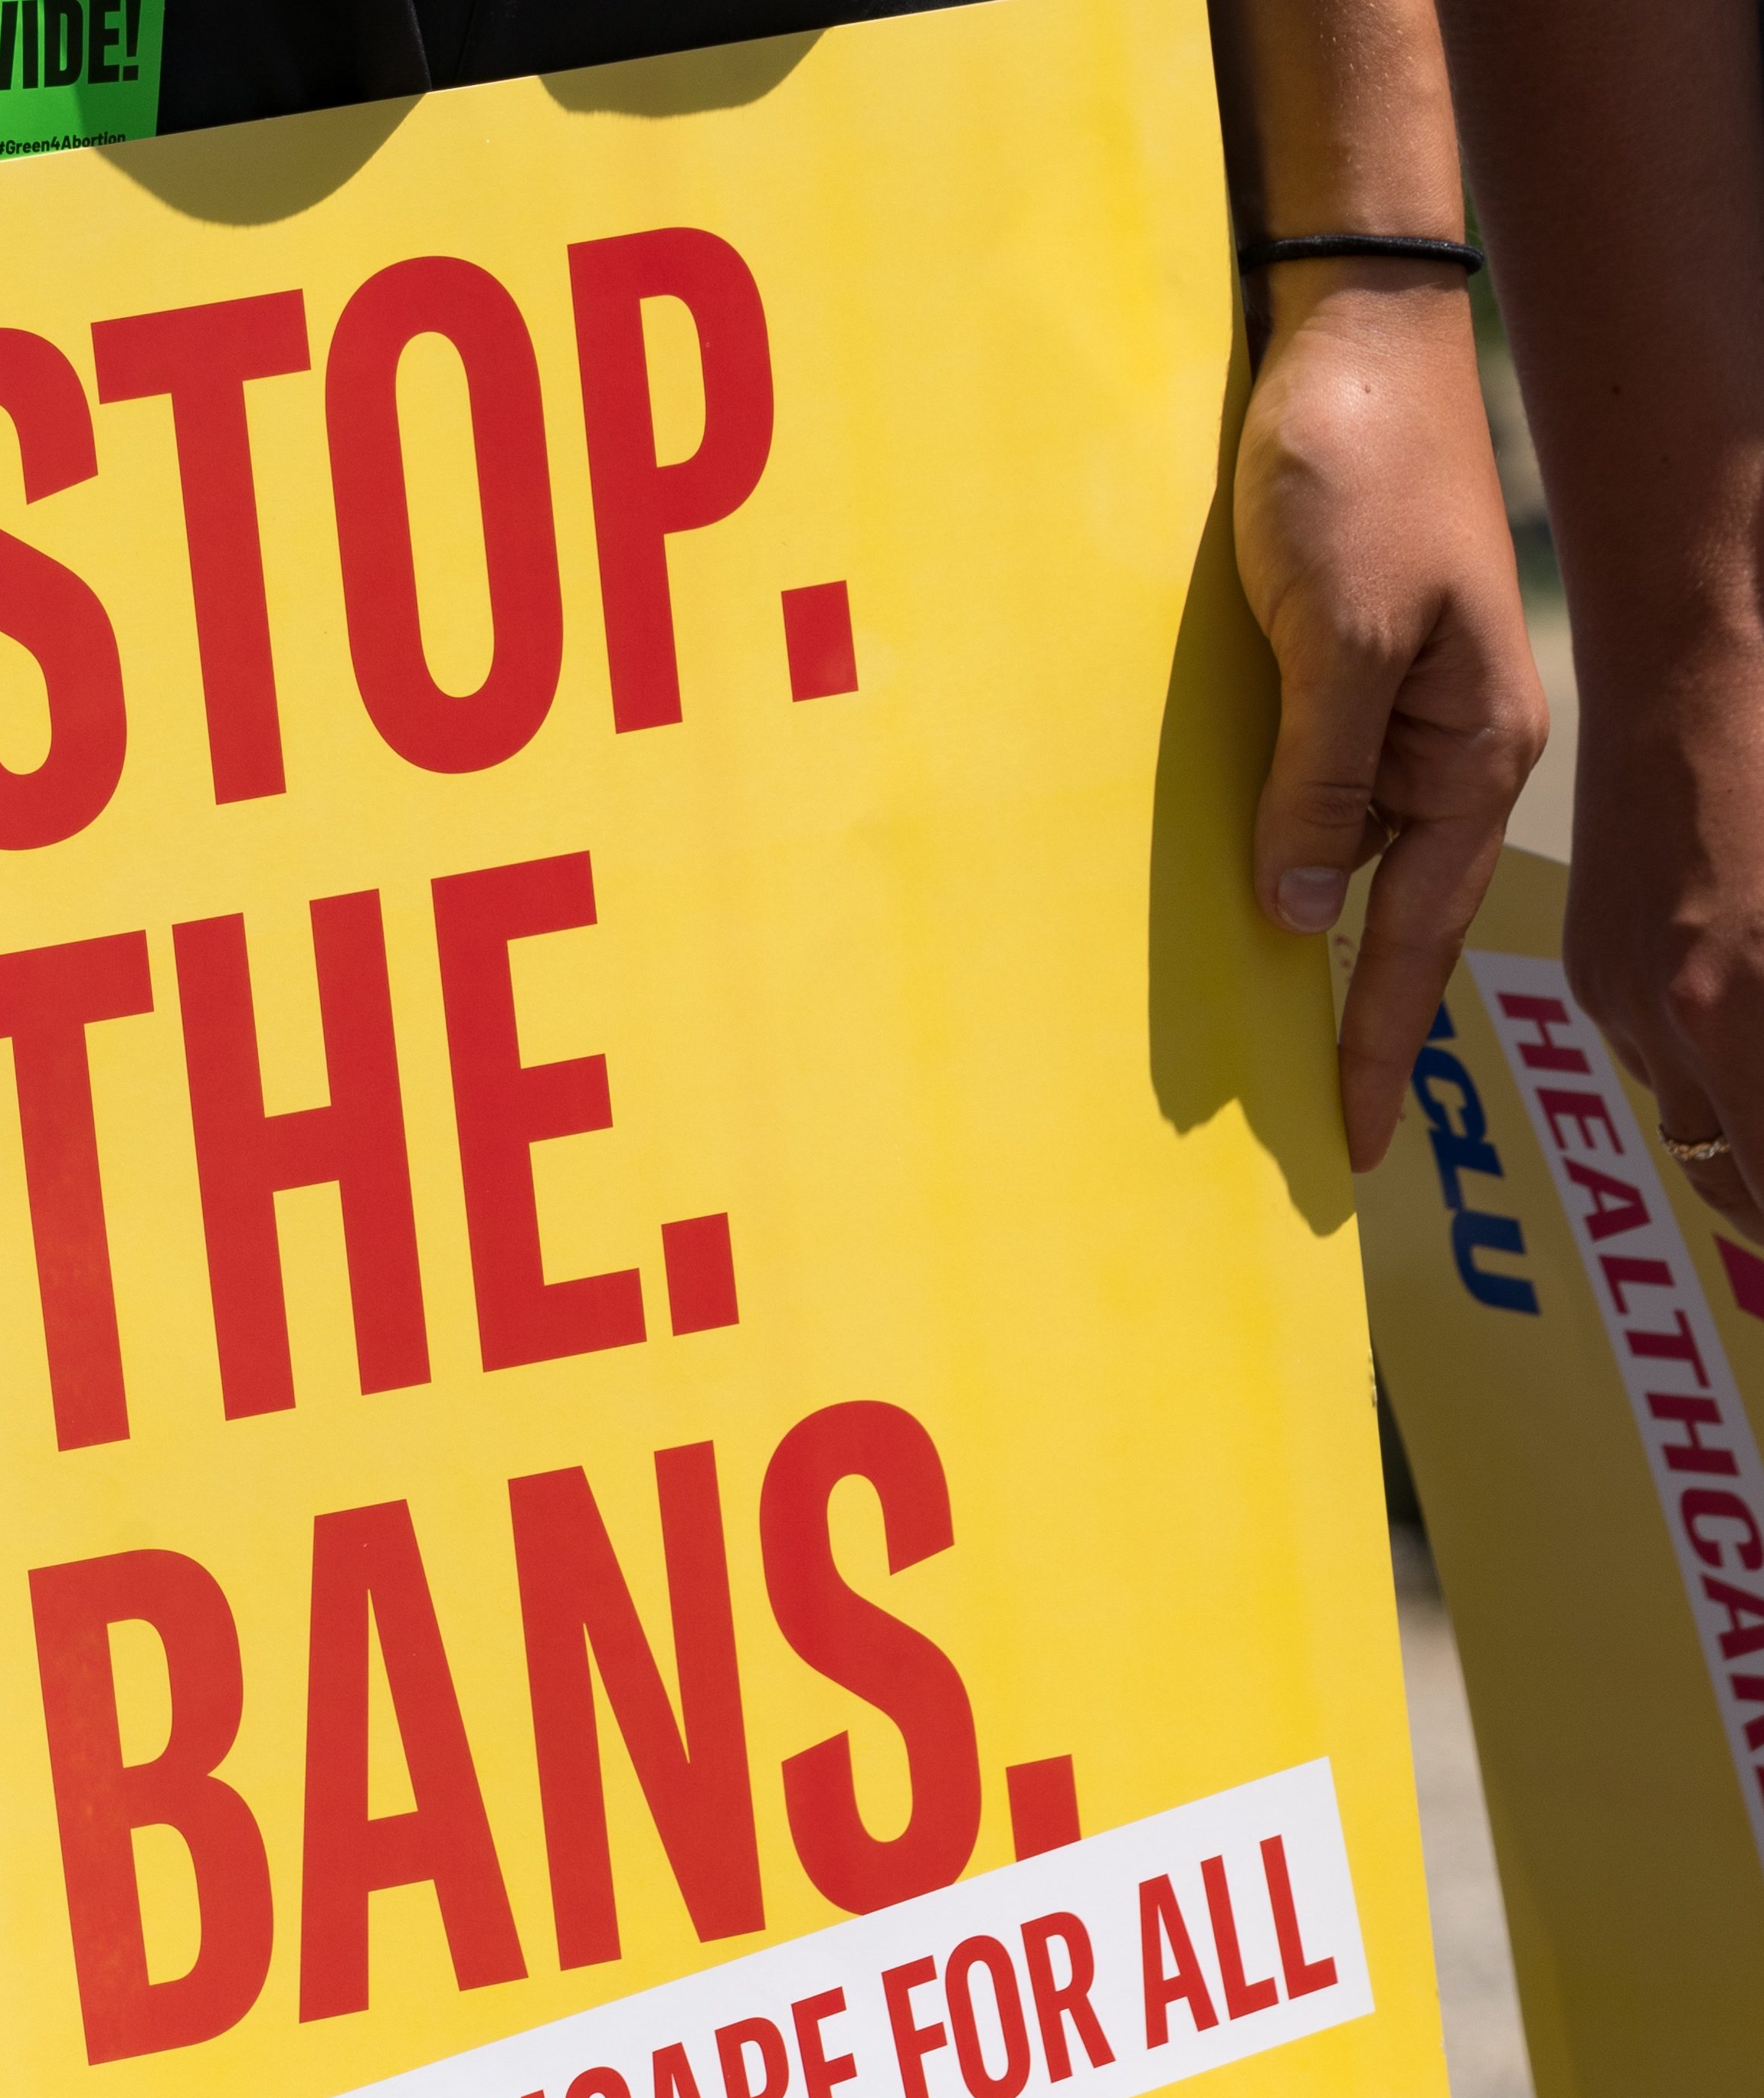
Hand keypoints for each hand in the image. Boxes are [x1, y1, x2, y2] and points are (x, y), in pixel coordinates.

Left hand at [1234, 263, 1547, 1166]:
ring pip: (1349, 859)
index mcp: (1470, 753)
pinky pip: (1313, 794)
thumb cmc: (1357, 474)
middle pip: (1396, 916)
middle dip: (1358, 1021)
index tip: (1351, 1140)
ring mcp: (1395, 714)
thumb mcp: (1342, 639)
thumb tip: (1301, 913)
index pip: (1416, 936)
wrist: (1346, 335)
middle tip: (1317, 1130)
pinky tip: (1249, 903)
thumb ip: (1323, 781)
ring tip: (1269, 1047)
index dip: (1378, 1040)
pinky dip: (1284, 854)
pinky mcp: (1339, 675)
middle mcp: (1443, 750)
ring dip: (1311, 941)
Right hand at [1562, 653, 1763, 1240]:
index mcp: (1738, 1005)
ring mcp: (1621, 996)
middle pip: (1739, 1187)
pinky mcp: (1596, 967)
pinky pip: (1657, 1062)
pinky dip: (1711, 1077)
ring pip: (1696, 1128)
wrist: (1690, 667)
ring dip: (1751, 1151)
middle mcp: (1669, 1021)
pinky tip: (1744, 1037)